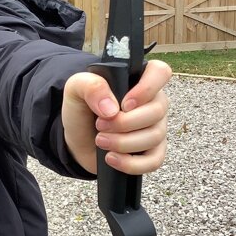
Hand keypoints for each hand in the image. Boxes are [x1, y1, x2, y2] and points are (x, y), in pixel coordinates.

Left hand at [62, 59, 171, 174]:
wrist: (76, 140)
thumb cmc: (81, 110)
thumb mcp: (75, 90)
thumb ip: (90, 86)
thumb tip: (111, 108)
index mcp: (138, 80)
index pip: (160, 72)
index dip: (147, 88)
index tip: (125, 104)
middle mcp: (152, 102)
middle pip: (157, 111)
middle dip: (125, 122)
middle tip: (100, 125)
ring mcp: (155, 128)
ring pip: (154, 136)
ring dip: (123, 142)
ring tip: (100, 141)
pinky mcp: (151, 152)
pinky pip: (154, 161)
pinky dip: (131, 163)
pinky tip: (112, 158)